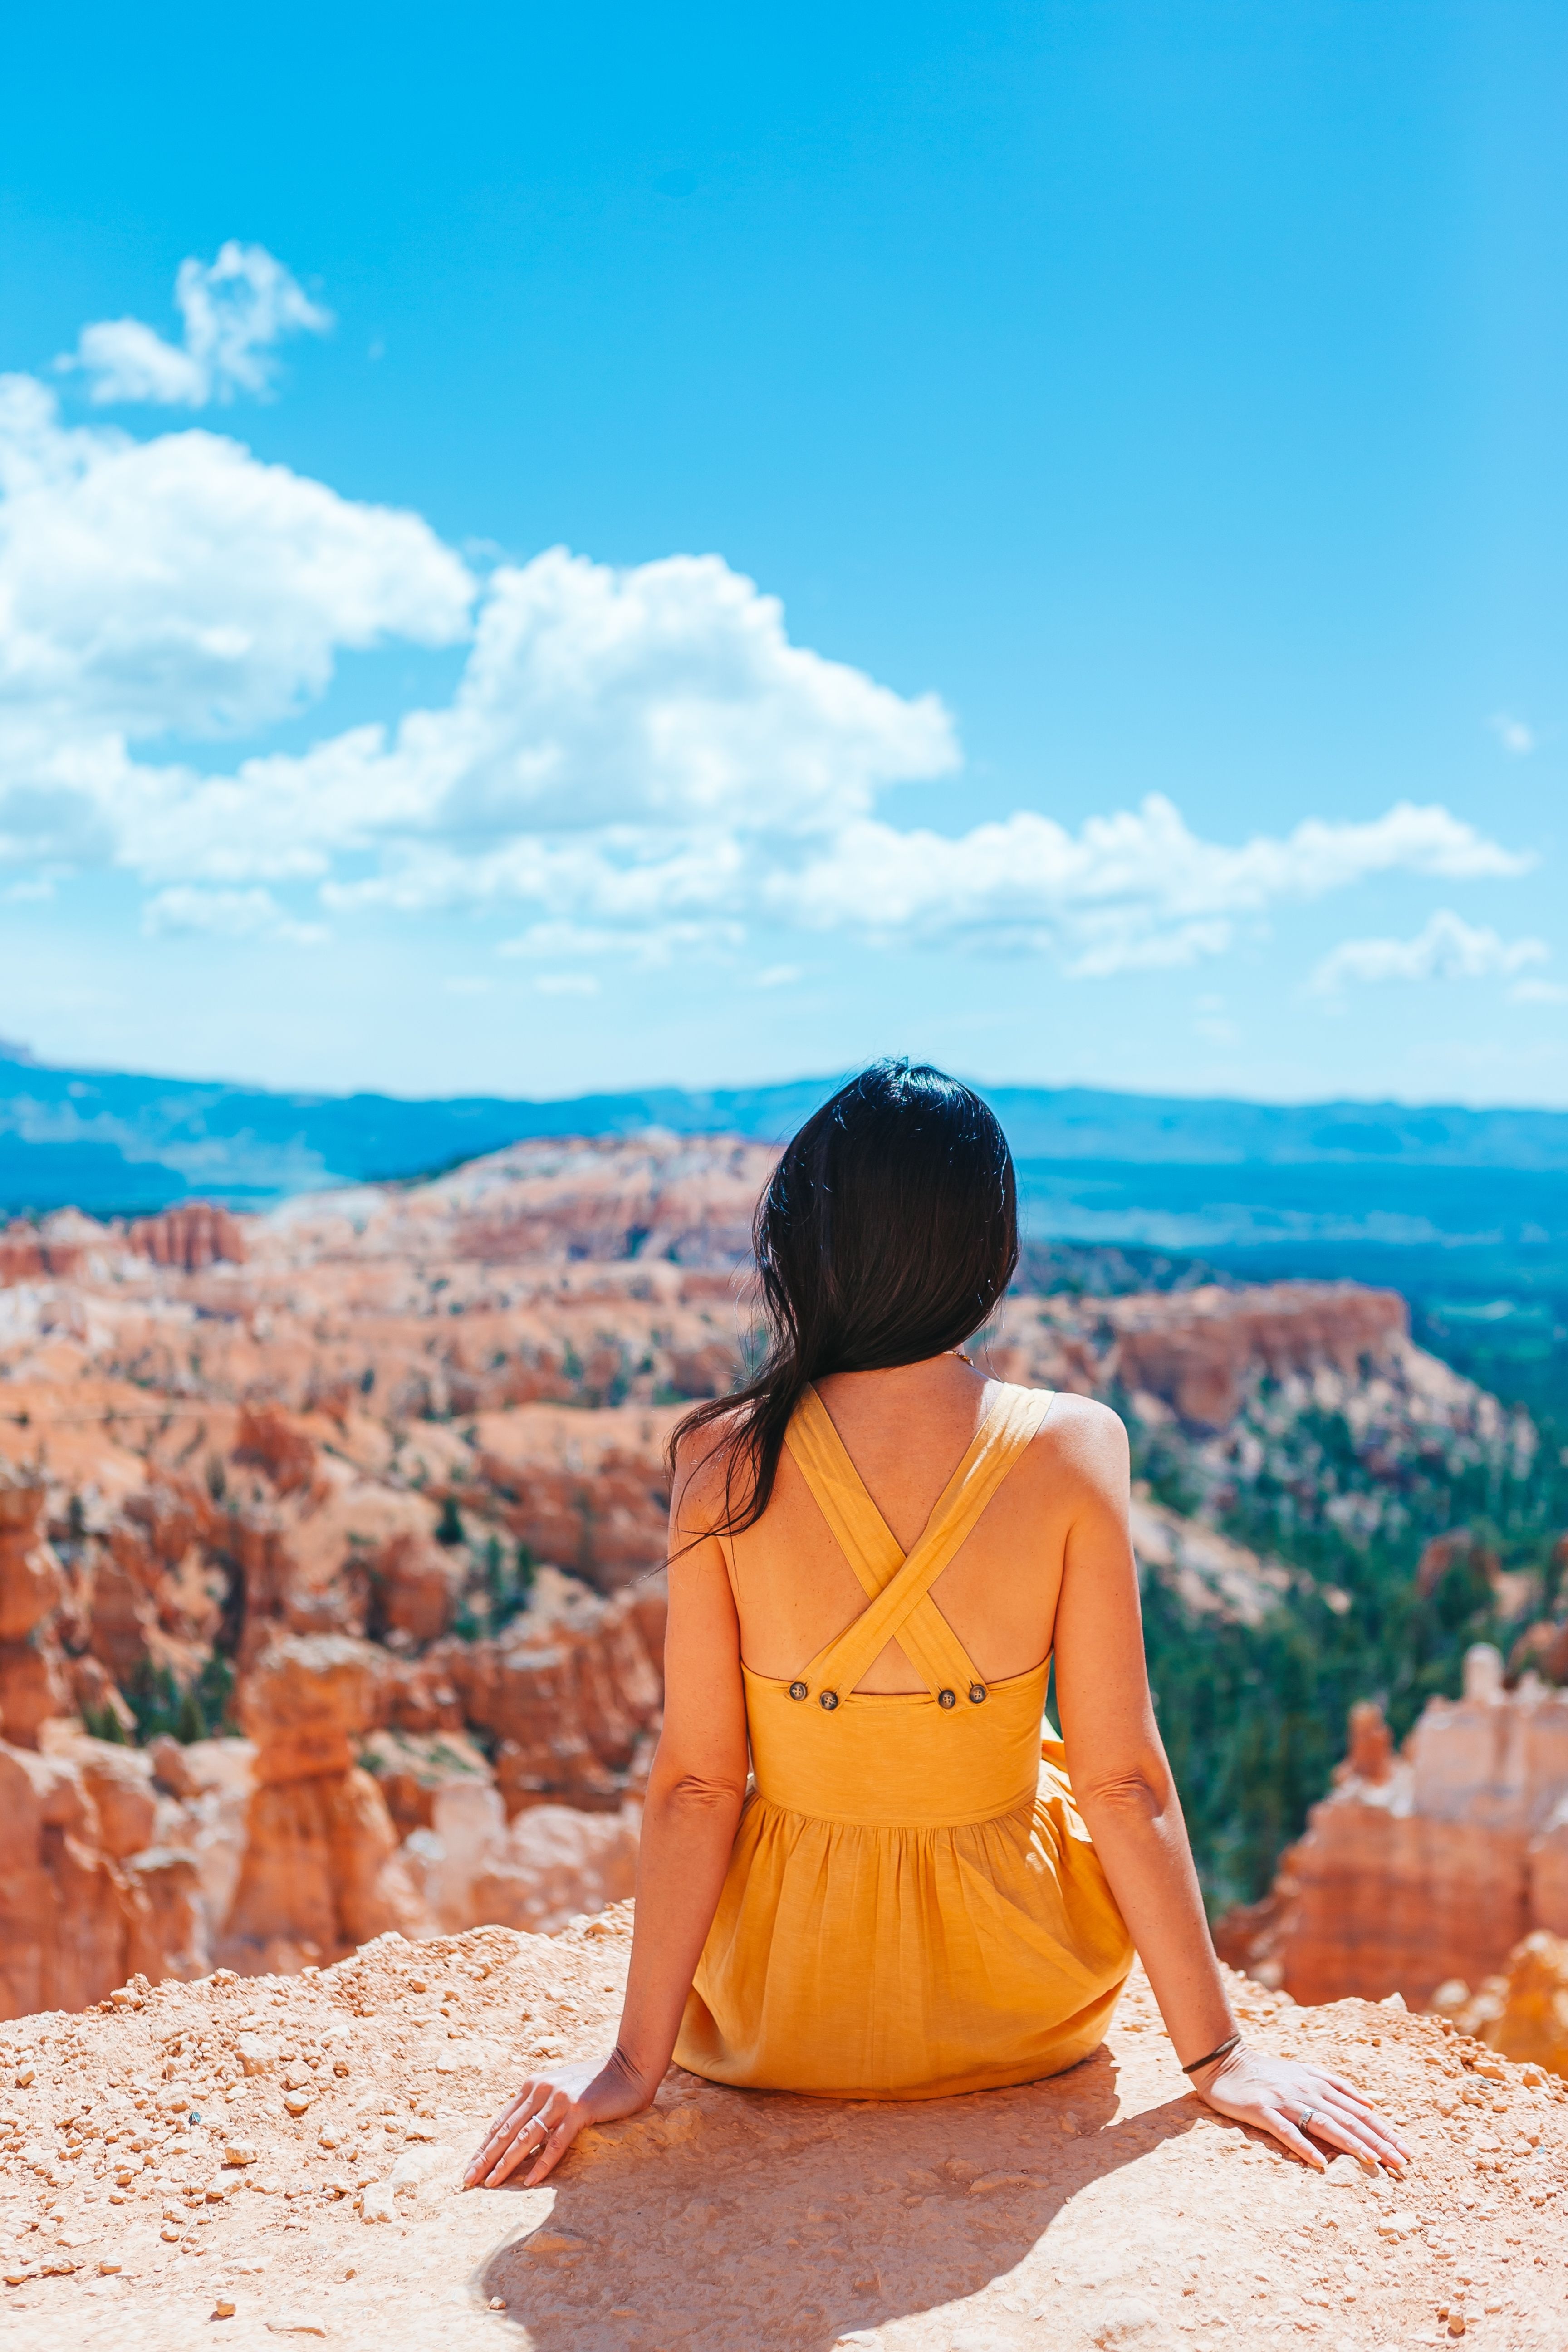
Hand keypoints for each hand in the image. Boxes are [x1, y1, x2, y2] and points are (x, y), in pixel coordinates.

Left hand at [463, 2050, 651, 2190]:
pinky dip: (542, 2163)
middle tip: (467, 2181)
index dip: (484, 2145)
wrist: (629, 2066)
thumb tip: (522, 2140)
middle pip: (507, 2130)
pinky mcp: (578, 2110)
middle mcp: (541, 2089)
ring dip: (506, 2163)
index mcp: (533, 2084)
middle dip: (485, 2158)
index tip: (470, 2166)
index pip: (501, 2121)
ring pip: (525, 2137)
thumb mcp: (560, 2090)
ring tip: (490, 2184)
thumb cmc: (595, 2082)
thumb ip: (540, 2108)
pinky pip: (556, 2142)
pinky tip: (530, 2181)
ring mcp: (559, 2099)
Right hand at [1194, 2041, 1410, 2173]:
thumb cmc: (1268, 2072)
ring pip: (1324, 2124)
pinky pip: (1287, 2131)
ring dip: (1350, 2143)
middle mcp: (1307, 2090)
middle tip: (1401, 2163)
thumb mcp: (1306, 2073)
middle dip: (1378, 2141)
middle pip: (1348, 2119)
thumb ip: (1337, 2087)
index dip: (1385, 2130)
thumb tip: (1371, 2104)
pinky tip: (1320, 2163)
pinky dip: (1304, 2146)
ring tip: (1372, 2161)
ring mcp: (1285, 2100)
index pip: (1360, 2110)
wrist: (1226, 2064)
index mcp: (1319, 2083)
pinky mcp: (1263, 2110)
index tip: (1407, 2151)